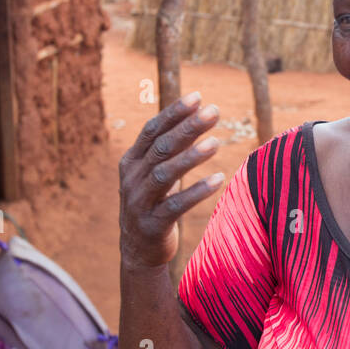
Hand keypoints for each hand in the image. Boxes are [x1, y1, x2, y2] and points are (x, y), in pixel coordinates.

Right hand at [119, 92, 223, 269]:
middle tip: (214, 112)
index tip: (197, 97)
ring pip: (165, 174)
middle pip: (161, 147)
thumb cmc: (153, 202)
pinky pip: (176, 205)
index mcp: (131, 161)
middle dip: (188, 127)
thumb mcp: (156, 173)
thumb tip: (196, 112)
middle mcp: (131, 179)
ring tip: (216, 143)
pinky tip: (218, 179)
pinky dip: (197, 192)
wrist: (138, 251)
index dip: (174, 113)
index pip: (152, 130)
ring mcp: (139, 202)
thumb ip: (170, 147)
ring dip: (191, 157)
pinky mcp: (152, 224)